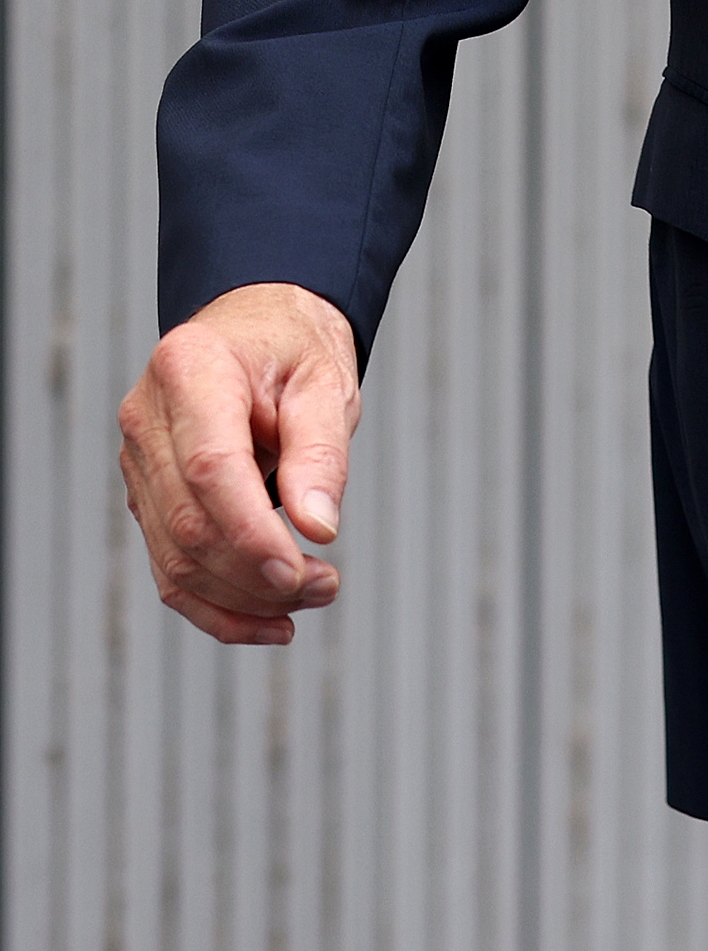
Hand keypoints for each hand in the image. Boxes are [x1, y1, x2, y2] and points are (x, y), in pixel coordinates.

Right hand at [118, 283, 360, 645]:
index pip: (209, 468)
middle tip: (327, 584)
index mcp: (190, 367)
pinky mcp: (146, 498)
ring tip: (315, 593)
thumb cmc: (292, 348)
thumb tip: (318, 526)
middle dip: (257, 573)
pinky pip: (169, 570)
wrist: (256, 328)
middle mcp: (147, 416)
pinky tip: (269, 622)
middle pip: (189, 522)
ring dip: (245, 596)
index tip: (302, 571)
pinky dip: (217, 608)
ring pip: (176, 558)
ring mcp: (137, 461)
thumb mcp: (326, 380)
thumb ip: (321, 450)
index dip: (251, 534)